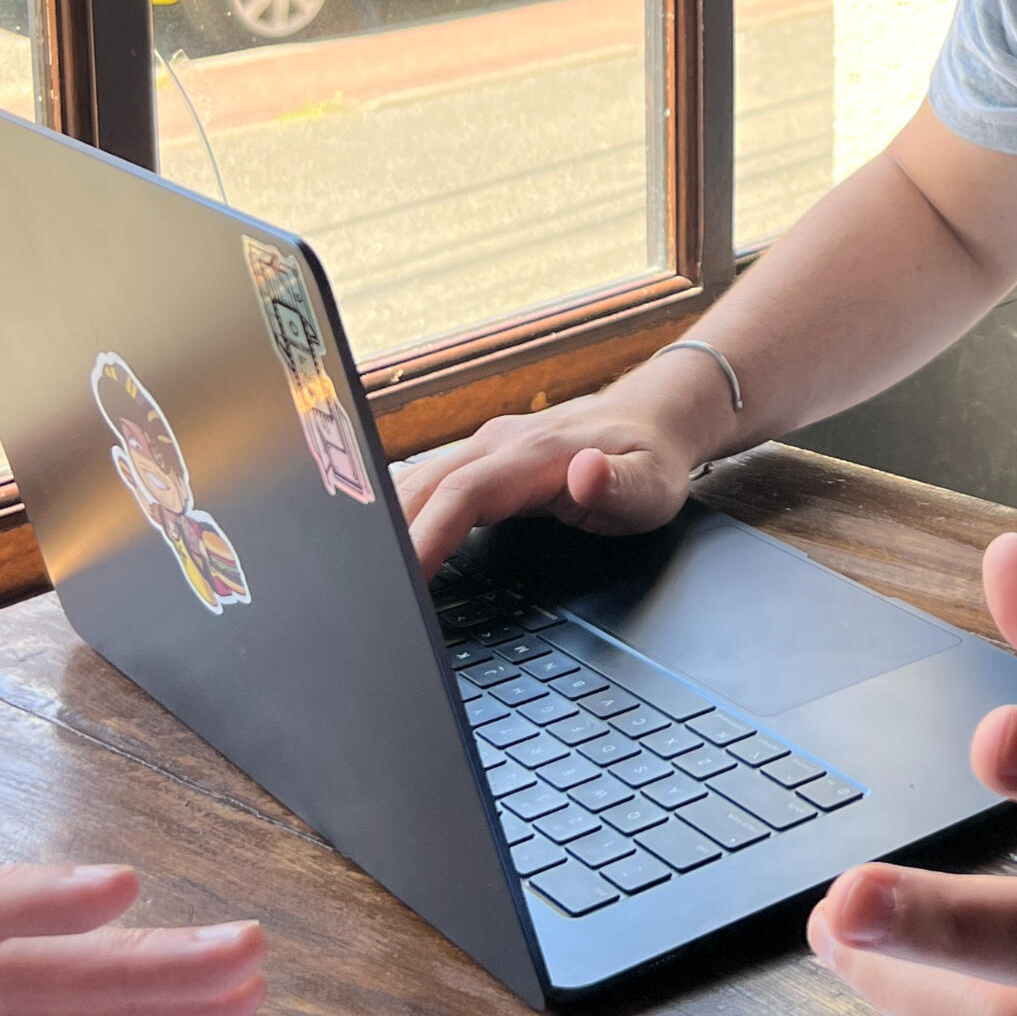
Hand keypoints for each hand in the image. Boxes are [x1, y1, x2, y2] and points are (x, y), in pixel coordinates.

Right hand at [396, 359, 720, 578]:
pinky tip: (383, 549)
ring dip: (385, 526)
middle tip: (367, 595)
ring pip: (416, 483)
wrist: (654, 419)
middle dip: (388, 539)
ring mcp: (484, 448)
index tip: (403, 580)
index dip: (426, 537)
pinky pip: (428, 486)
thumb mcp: (652, 485)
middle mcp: (497, 444)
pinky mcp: (480, 461)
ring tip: (362, 579)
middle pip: (422, 489)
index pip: (460, 495)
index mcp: (531, 453)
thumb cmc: (652, 460)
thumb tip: (585, 472)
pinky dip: (401, 515)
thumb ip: (618, 485)